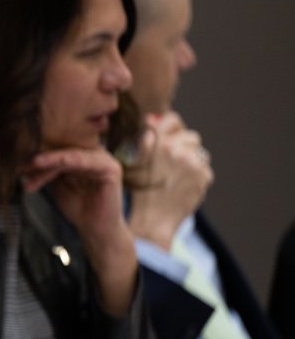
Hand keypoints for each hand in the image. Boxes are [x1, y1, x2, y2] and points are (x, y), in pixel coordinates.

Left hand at [22, 147, 136, 314]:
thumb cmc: (77, 207)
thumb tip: (24, 157)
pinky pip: (82, 160)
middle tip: (20, 164)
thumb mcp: (57, 184)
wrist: (94, 230)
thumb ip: (47, 169)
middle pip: (63, 148)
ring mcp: (104, 159)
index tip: (17, 159)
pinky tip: (42, 163)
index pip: (58, 146)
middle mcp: (96, 152)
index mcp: (85, 153)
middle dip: (40, 156)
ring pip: (69, 153)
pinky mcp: (110, 168)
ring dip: (46, 160)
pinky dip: (61, 160)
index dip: (37, 151)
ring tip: (29, 165)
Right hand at [128, 111, 213, 250]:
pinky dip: (196, 175)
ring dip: (192, 160)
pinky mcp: (204, 175)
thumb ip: (146, 138)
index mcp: (157, 142)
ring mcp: (192, 162)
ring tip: (177, 176)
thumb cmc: (140, 192)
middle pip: (190, 136)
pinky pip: (204, 167)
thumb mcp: (134, 161)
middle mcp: (176, 149)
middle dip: (183, 146)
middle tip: (172, 163)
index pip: (172, 119)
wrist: (152, 220)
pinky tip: (183, 185)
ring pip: (200, 151)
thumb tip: (154, 118)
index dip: (171, 127)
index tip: (169, 137)